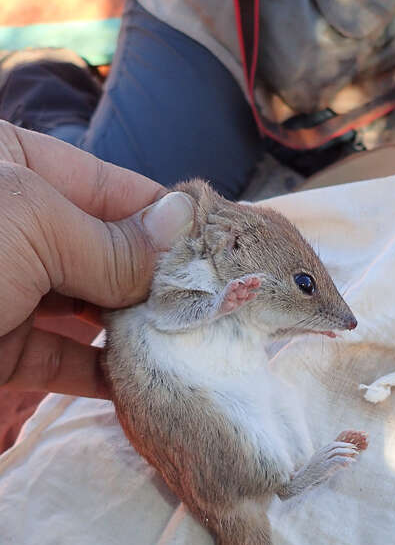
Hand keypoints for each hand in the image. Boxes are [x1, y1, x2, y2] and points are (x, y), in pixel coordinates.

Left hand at [0, 121, 192, 398]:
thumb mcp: (30, 223)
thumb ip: (110, 237)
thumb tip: (181, 222)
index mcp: (10, 164)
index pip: (108, 185)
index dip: (166, 215)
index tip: (221, 247)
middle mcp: (11, 225)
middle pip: (103, 249)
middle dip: (158, 279)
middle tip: (218, 307)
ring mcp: (3, 290)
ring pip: (87, 309)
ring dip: (138, 331)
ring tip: (192, 346)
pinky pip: (62, 359)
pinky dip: (103, 373)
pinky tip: (145, 381)